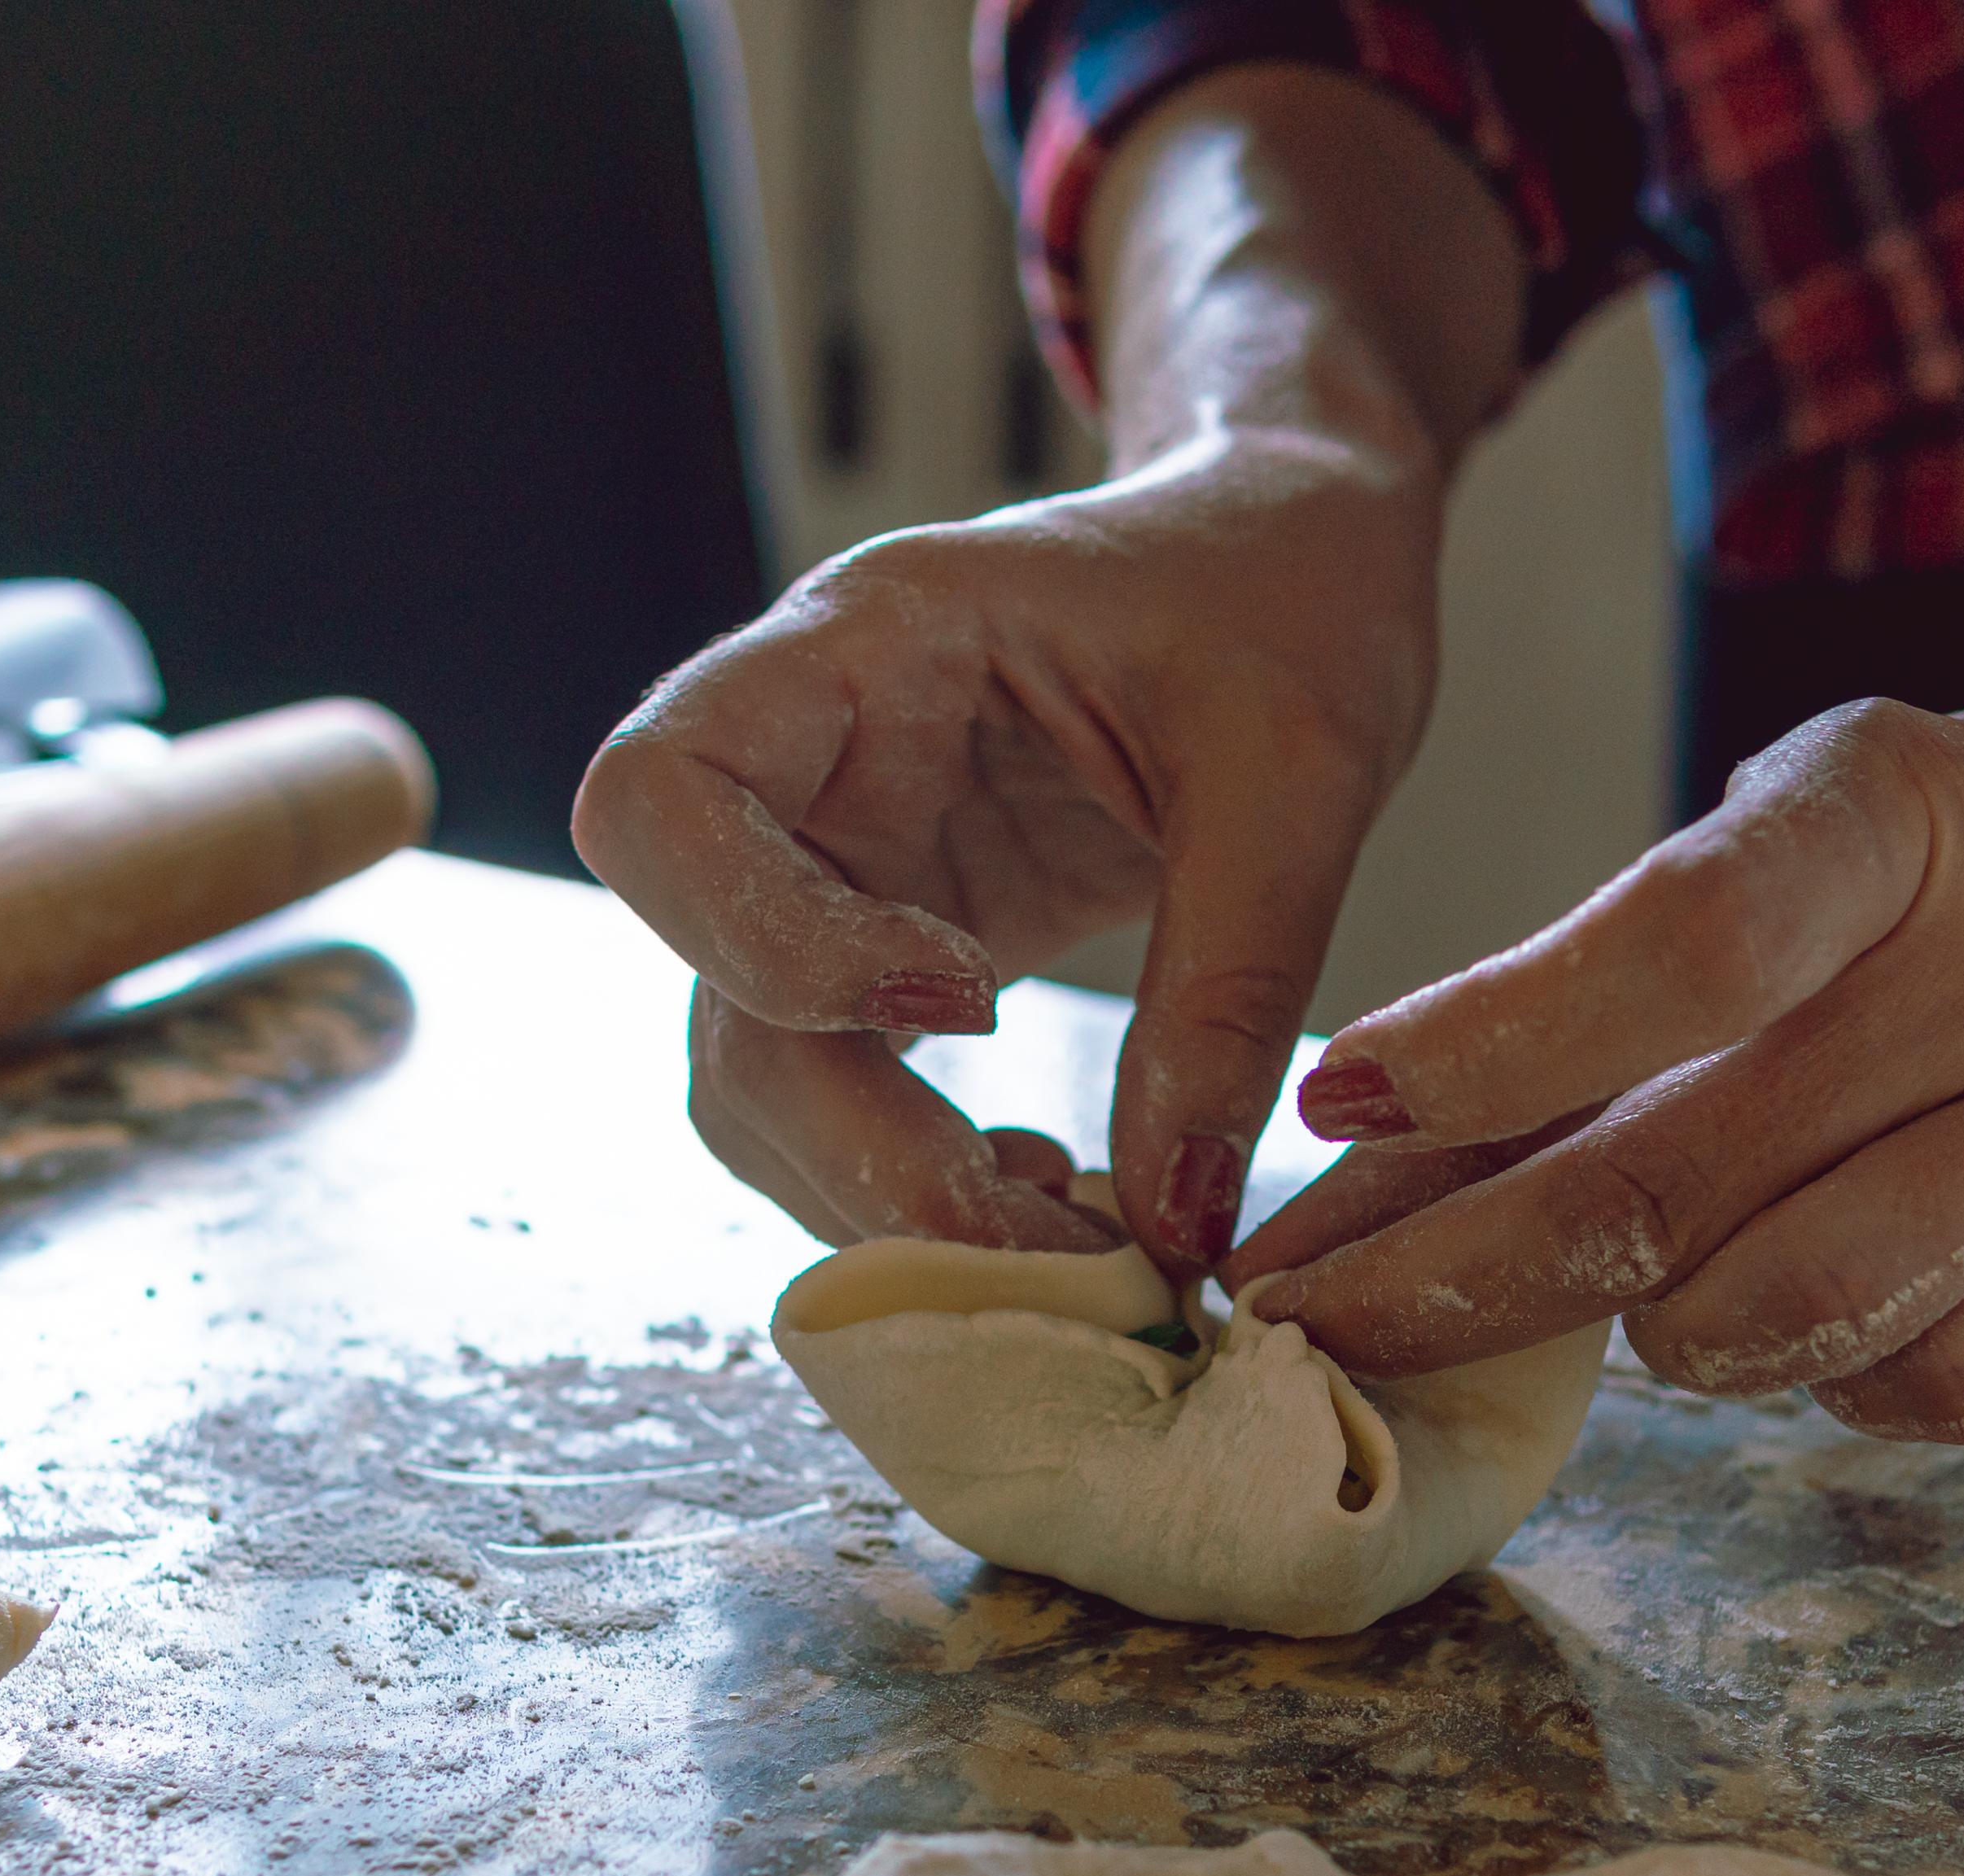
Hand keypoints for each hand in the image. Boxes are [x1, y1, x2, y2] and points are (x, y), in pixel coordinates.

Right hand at [574, 61, 1526, 1272]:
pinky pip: (842, 1093)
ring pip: (757, 1070)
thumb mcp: (1300, 776)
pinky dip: (920, 1179)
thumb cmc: (1285, 595)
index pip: (663, 795)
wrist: (1295, 553)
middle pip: (711, 984)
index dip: (767, 938)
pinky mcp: (893, 947)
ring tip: (1062, 1234)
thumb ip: (1231, 991)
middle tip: (1044, 1232)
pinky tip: (1049, 1193)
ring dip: (879, 1187)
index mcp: (866, 647)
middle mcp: (810, 762)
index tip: (971, 1001)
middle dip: (856, 1137)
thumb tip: (1176, 1220)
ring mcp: (842, 863)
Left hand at [1231, 690, 1963, 1439]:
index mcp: (1903, 806)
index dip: (1489, 1044)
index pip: (1679, 942)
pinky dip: (1824, 1384)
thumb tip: (1354, 1153)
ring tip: (1620, 1293)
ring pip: (1791, 1313)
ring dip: (1654, 1336)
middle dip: (1455, 1278)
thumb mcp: (1806, 842)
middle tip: (1319, 1322)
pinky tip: (1806, 1320)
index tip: (1339, 1104)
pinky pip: (1934, 1390)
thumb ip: (1604, 985)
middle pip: (1684, 1178)